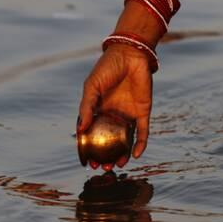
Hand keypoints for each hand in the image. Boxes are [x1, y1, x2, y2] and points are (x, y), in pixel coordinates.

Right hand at [78, 43, 153, 170]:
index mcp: (97, 109)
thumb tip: (80, 129)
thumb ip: (87, 107)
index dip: (89, 147)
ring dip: (121, 154)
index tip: (87, 160)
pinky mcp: (142, 112)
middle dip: (105, 155)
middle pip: (108, 140)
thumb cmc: (107, 68)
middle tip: (101, 167)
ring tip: (116, 165)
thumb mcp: (91, 86)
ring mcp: (127, 115)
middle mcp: (112, 114)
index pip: (92, 133)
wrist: (131, 54)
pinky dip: (140, 144)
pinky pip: (142, 132)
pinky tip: (136, 155)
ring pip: (125, 140)